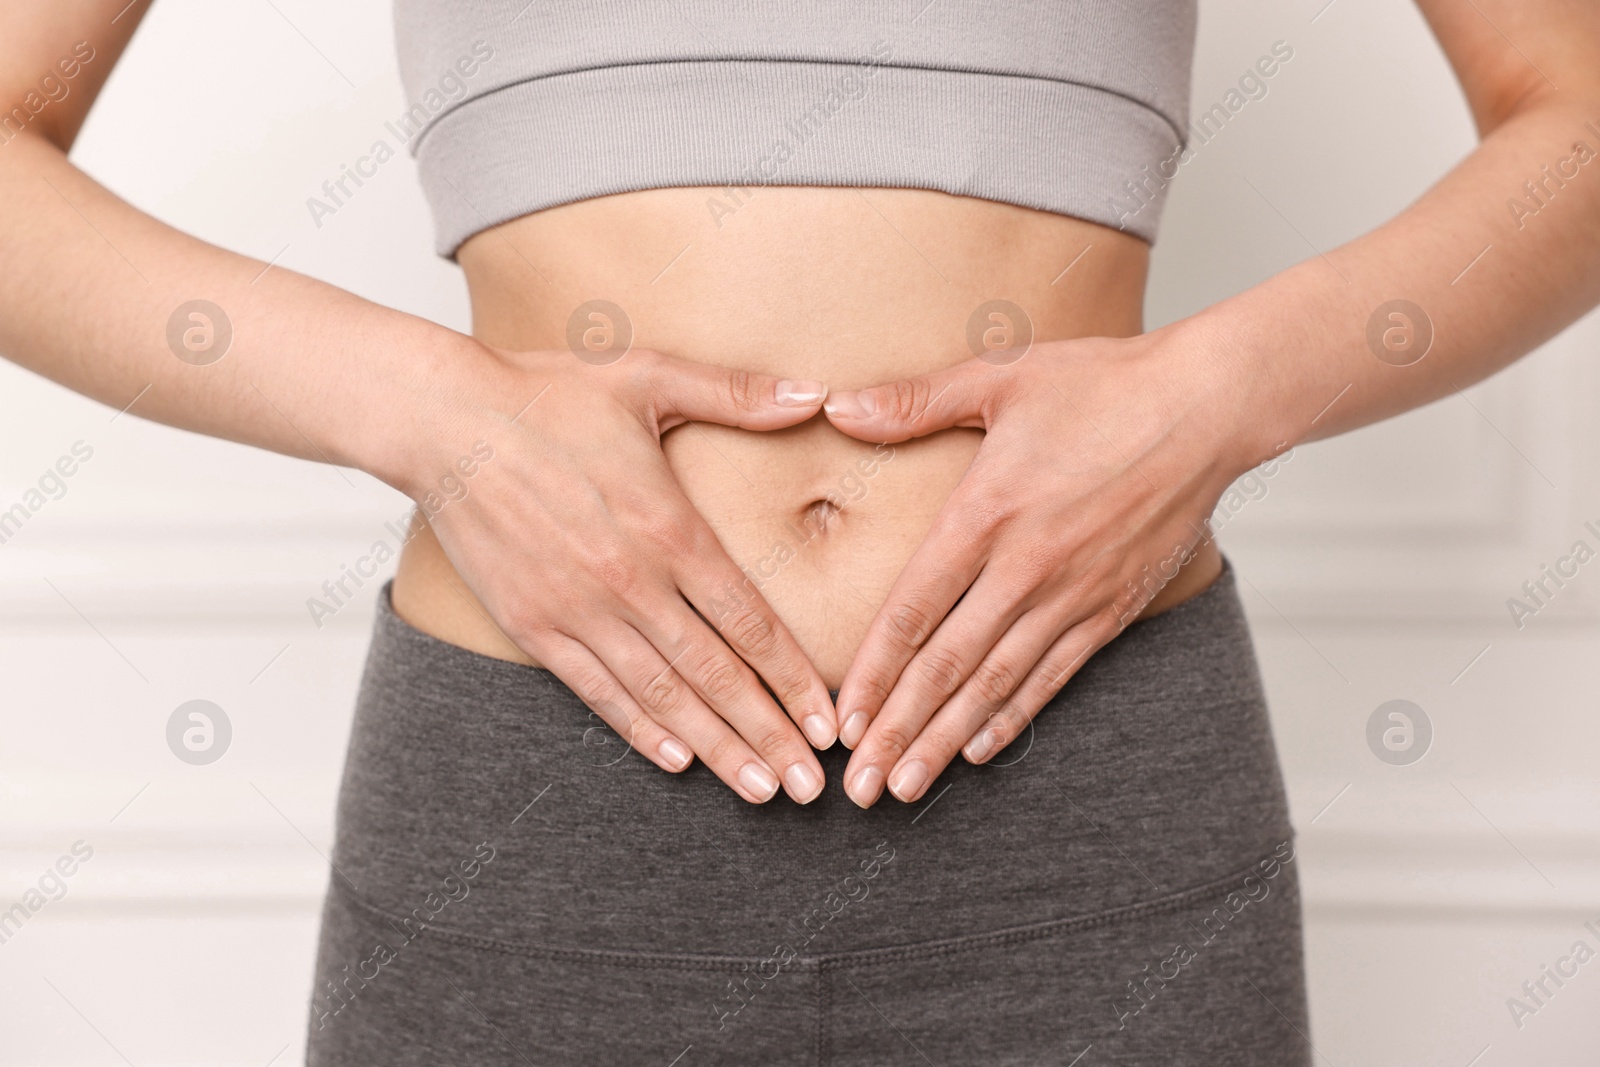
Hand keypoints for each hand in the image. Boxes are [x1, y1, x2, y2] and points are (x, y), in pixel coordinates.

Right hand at [403, 341, 837, 803]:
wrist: (443, 421)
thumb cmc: (548, 394)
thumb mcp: (648, 376)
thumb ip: (736, 392)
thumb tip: (816, 392)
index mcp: (669, 527)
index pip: (749, 620)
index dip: (794, 677)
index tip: (828, 720)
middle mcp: (630, 580)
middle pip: (717, 673)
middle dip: (769, 734)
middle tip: (810, 786)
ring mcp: (579, 609)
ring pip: (662, 695)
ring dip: (715, 747)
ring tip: (759, 790)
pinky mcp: (533, 625)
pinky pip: (596, 691)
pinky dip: (639, 729)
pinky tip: (676, 760)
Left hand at [819, 324, 1268, 806]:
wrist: (1209, 406)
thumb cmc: (1104, 384)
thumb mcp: (1000, 377)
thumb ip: (914, 402)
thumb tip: (836, 409)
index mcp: (987, 513)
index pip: (914, 611)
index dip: (875, 673)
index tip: (843, 721)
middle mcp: (1026, 567)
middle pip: (948, 666)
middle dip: (899, 731)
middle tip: (859, 787)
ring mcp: (1073, 594)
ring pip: (998, 684)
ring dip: (948, 740)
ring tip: (907, 788)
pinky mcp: (1112, 607)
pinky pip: (1054, 675)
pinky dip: (1014, 717)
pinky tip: (980, 750)